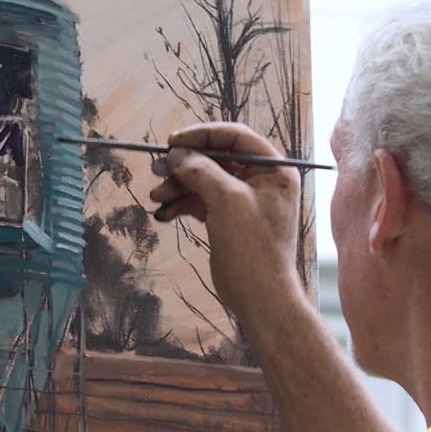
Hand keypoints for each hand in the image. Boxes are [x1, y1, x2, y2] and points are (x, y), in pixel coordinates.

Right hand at [147, 120, 304, 318]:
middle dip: (185, 164)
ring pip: (205, 180)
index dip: (202, 135)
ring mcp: (244, 200)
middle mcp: (261, 180)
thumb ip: (202, 170)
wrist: (259, 297)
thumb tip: (177, 154)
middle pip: (216, 158)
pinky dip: (182, 204)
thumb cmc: (253, 249)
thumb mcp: (227, 201)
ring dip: (179, 185)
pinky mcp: (228, 219)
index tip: (172, 142)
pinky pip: (201, 201)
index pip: (235, 137)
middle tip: (157, 169)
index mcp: (273, 169)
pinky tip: (165, 212)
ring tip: (157, 196)